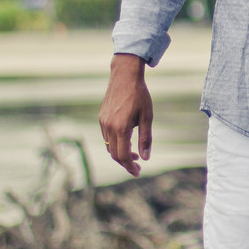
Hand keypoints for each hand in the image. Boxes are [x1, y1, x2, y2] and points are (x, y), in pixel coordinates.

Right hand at [99, 53, 152, 176]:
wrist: (124, 76)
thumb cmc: (139, 95)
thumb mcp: (147, 117)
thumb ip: (146, 138)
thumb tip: (146, 157)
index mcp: (121, 128)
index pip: (123, 156)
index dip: (130, 167)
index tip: (138, 172)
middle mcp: (108, 127)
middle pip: (114, 154)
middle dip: (126, 163)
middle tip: (138, 166)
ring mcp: (103, 122)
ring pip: (109, 146)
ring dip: (121, 153)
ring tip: (135, 153)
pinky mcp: (101, 117)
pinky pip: (106, 136)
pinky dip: (116, 143)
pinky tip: (126, 139)